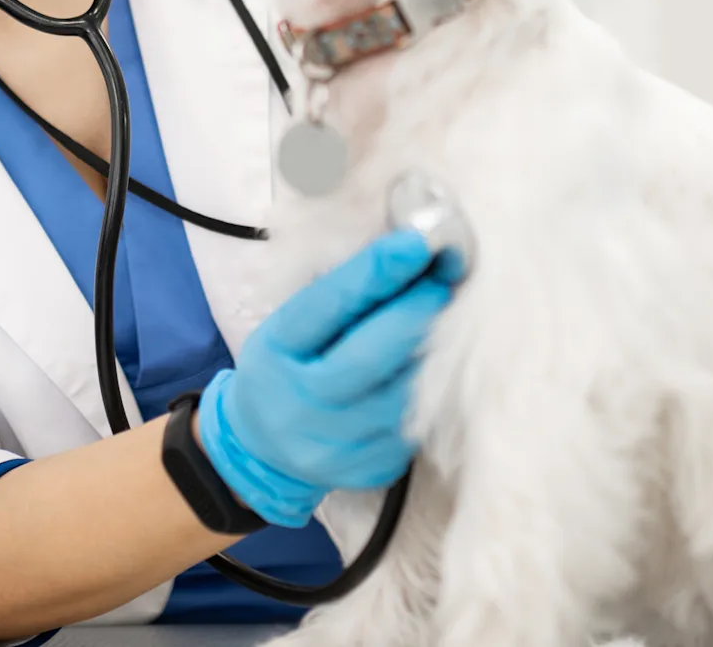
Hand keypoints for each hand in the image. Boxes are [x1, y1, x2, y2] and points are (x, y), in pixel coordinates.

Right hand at [196, 229, 456, 526]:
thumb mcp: (291, 326)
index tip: (416, 243)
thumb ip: (338, 295)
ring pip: (402, 395)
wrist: (263, 449)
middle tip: (445, 282)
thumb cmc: (287, 366)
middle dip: (416, 312)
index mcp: (277, 350)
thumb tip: (404, 252)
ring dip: (432, 355)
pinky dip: (431, 394)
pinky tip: (438, 371)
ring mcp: (333, 444)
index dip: (375, 272)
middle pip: (370, 356)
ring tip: (449, 322)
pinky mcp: (368, 470)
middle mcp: (300, 401)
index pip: (327, 306)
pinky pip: (413, 427)